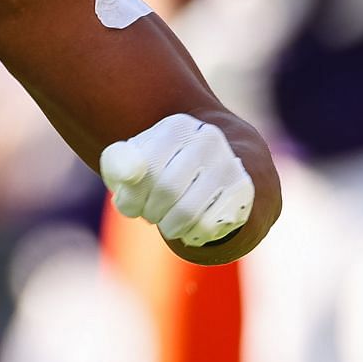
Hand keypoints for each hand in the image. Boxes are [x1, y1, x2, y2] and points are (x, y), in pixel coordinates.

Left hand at [100, 115, 253, 248]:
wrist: (211, 172)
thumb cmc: (159, 170)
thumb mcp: (132, 162)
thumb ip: (119, 163)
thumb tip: (131, 173)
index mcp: (175, 126)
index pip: (143, 168)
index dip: (131, 196)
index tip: (129, 204)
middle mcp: (206, 138)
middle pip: (166, 190)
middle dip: (150, 211)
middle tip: (149, 214)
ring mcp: (228, 164)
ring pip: (188, 211)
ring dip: (169, 226)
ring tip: (167, 222)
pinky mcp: (242, 191)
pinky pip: (209, 226)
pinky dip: (192, 235)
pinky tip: (188, 228)